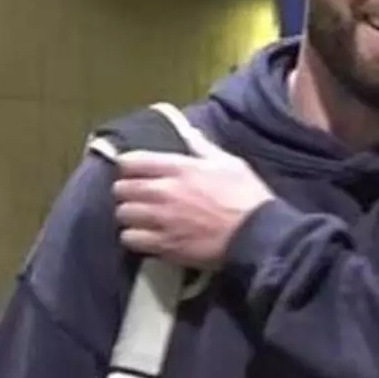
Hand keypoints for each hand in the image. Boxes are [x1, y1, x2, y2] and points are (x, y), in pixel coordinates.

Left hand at [111, 129, 274, 268]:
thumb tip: (189, 132)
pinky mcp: (164, 245)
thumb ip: (203, 148)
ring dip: (129, 214)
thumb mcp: (229, 163)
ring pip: (123, 214)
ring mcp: (161, 220)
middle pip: (121, 188)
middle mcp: (163, 192)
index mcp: (179, 168)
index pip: (132, 161)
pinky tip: (145, 235)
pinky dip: (134, 237)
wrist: (256, 234)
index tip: (132, 169)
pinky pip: (130, 239)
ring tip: (140, 216)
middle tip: (136, 194)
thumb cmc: (246, 196)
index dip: (127, 165)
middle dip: (126, 190)